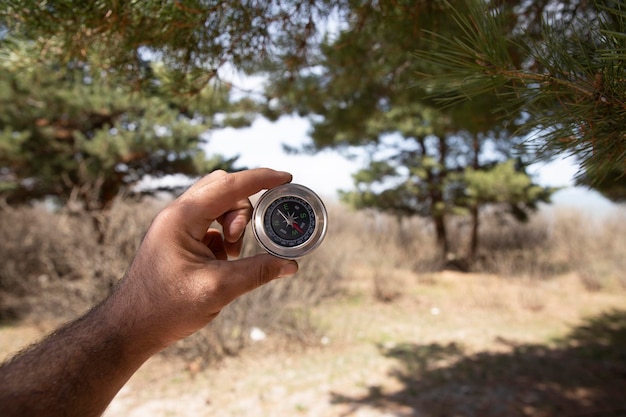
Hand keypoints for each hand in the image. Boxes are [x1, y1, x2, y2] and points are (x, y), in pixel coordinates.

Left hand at [115, 168, 298, 350]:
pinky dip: (224, 236)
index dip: (261, 178)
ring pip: (217, 206)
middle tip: (241, 241)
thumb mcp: (218, 289)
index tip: (286, 177)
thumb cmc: (166, 308)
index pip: (229, 185)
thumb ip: (256, 272)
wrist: (130, 328)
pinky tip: (222, 262)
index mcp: (182, 218)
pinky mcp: (178, 239)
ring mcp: (176, 226)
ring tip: (232, 256)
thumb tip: (290, 265)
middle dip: (243, 209)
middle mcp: (177, 214)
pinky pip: (210, 224)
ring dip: (234, 224)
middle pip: (223, 189)